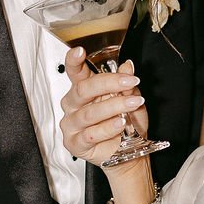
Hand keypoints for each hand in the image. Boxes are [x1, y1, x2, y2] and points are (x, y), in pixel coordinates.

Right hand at [59, 48, 145, 167]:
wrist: (129, 152)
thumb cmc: (126, 125)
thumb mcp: (131, 100)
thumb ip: (126, 85)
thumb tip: (127, 66)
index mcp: (83, 90)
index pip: (74, 72)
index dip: (74, 61)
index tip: (80, 51)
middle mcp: (73, 105)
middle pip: (83, 89)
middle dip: (109, 83)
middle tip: (129, 82)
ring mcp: (71, 124)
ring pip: (89, 113)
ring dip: (114, 107)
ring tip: (132, 105)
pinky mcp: (75, 143)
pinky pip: (90, 134)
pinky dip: (107, 128)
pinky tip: (120, 123)